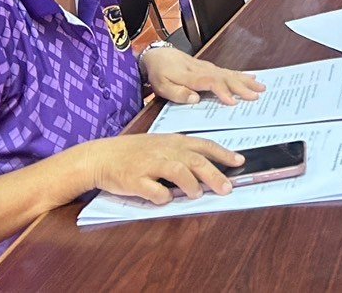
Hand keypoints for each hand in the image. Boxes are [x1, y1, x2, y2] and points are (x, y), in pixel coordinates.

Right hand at [73, 132, 243, 204]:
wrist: (102, 156)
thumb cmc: (135, 152)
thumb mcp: (161, 144)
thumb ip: (182, 153)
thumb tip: (208, 168)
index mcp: (174, 141)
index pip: (204, 146)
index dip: (223, 154)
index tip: (239, 162)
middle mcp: (164, 150)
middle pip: (195, 160)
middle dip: (214, 174)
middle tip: (227, 188)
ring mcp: (149, 164)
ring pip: (177, 171)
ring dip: (191, 184)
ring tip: (197, 194)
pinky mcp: (134, 180)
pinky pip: (153, 189)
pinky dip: (162, 196)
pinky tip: (165, 199)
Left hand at [141, 47, 264, 106]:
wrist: (158, 55)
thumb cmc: (160, 72)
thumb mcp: (162, 86)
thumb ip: (177, 93)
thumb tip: (195, 99)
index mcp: (191, 75)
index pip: (211, 82)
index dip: (223, 91)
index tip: (233, 101)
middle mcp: (203, 70)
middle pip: (225, 77)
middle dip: (242, 87)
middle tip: (256, 95)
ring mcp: (209, 67)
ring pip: (230, 73)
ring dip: (246, 81)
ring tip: (260, 87)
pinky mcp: (210, 67)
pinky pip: (228, 71)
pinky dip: (241, 75)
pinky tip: (251, 77)